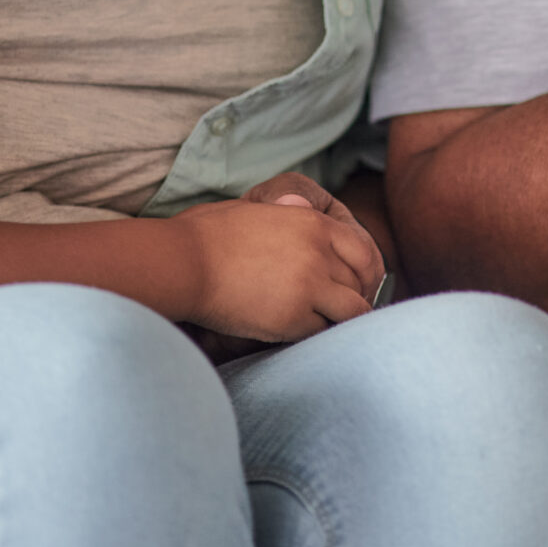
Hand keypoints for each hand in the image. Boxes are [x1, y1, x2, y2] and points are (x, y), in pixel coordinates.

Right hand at [169, 193, 385, 342]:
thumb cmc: (209, 234)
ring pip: (351, 313)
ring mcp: (309, 287)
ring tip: (321, 324)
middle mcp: (319, 254)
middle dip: (351, 298)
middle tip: (339, 311)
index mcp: (313, 223)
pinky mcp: (293, 319)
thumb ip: (293, 218)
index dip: (363, 273)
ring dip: (338, 320)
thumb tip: (303, 212)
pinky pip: (321, 333)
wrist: (184, 262)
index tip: (353, 286)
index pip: (363, 253)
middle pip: (359, 285)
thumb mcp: (262, 211)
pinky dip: (314, 335)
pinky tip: (296, 333)